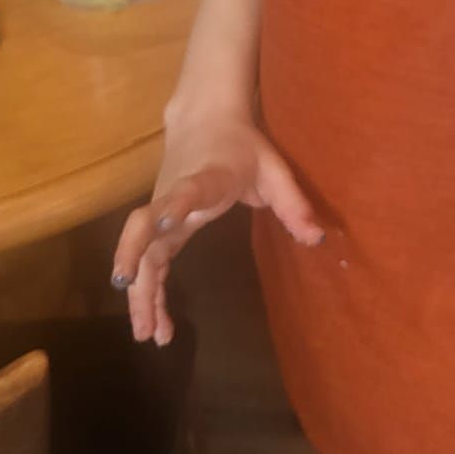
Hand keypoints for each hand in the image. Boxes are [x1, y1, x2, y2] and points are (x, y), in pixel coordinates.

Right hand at [111, 109, 322, 345]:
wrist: (203, 118)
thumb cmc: (241, 146)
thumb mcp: (273, 169)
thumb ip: (294, 203)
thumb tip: (317, 239)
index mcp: (205, 178)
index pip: (187, 190)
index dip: (176, 204)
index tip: (166, 222)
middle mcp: (173, 195)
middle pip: (145, 229)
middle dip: (137, 264)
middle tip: (137, 301)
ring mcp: (160, 209)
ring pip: (141, 252)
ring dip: (141, 293)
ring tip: (147, 335)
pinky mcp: (158, 223)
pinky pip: (148, 260)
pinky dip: (150, 291)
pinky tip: (156, 322)